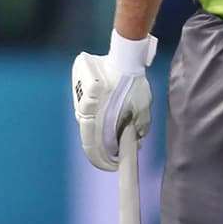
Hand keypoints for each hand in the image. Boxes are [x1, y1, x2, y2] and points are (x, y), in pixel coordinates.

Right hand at [72, 30, 156, 170]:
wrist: (123, 56)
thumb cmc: (133, 83)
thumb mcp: (142, 109)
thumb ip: (139, 128)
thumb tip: (137, 141)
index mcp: (96, 119)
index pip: (93, 150)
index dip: (104, 162)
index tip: (114, 166)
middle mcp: (84, 113)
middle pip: (91, 140)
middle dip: (105, 149)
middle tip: (119, 153)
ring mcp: (80, 103)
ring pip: (90, 127)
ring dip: (103, 135)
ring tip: (119, 137)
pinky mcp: (81, 94)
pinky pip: (89, 114)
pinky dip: (100, 122)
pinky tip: (111, 120)